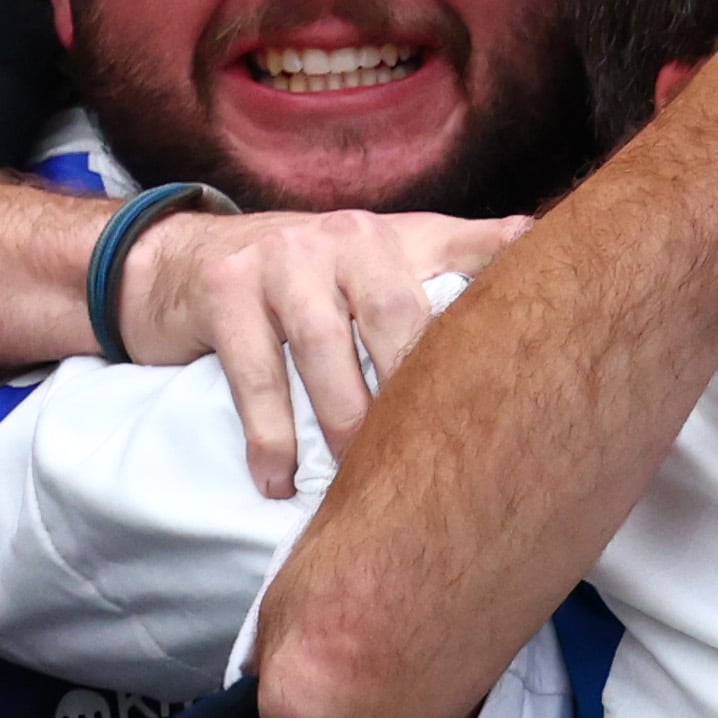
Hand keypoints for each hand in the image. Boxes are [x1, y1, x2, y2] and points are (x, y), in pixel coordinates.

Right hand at [112, 209, 534, 499]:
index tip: (528, 353)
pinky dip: (270, 436)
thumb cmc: (307, 276)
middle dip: (413, 387)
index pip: (468, 259)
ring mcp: (283, 258)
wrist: (181, 260)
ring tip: (356, 480)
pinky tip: (278, 481)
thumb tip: (536, 236)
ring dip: (343, 420)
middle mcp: (348, 236)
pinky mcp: (226, 290)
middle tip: (431, 455)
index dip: (505, 288)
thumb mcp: (384, 256)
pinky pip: (255, 373)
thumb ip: (458, 253)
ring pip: (324, 347)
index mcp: (399, 236)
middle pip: (396, 314)